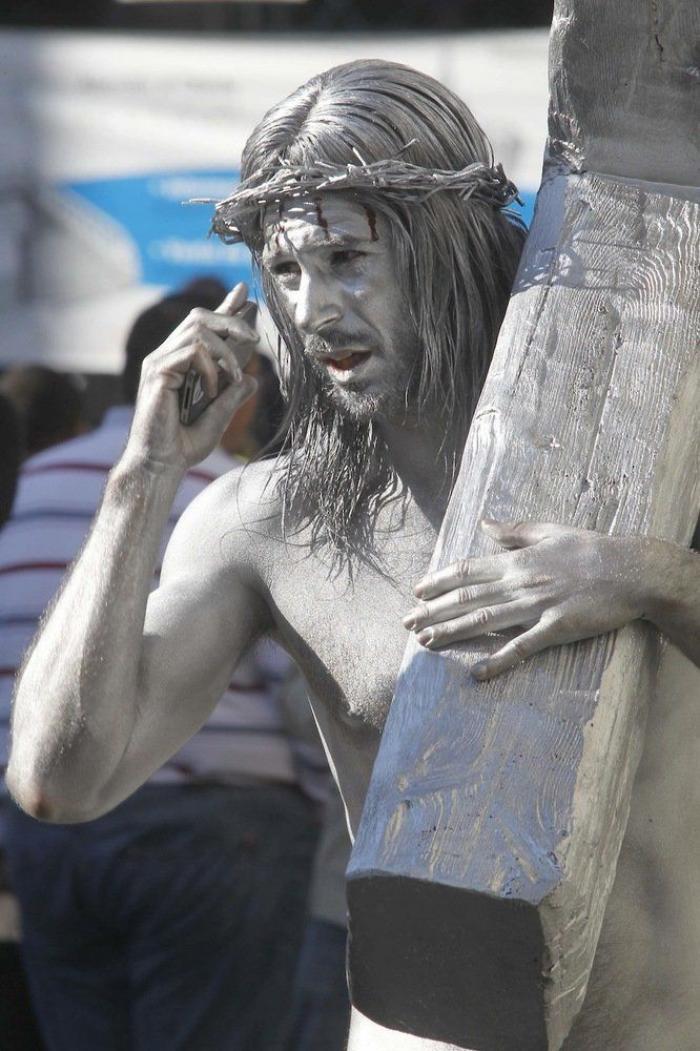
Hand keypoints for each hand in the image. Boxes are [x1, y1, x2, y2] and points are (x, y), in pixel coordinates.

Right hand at [126, 282, 259, 472]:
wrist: (163, 464)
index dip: (225, 308)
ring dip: (225, 350)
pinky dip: (210, 367)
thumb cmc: (184, 446)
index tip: (244, 294)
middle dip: (232, 321)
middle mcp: (167, 357)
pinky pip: (192, 351)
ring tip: (233, 376)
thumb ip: (232, 395)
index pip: (203, 327)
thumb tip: (252, 379)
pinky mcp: (157, 371)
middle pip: (200, 317)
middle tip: (255, 339)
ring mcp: (160, 362)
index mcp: (180, 364)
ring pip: (198, 328)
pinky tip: (211, 390)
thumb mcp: (218, 418)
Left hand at [403, 519, 659, 679]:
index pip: (468, 570)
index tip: (417, 592)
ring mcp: (538, 605)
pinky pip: (523, 647)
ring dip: (453, 632)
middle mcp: (521, 582)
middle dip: (434, 611)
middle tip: (407, 623)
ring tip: (426, 643)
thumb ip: (514, 532)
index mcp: (517, 560)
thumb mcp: (550, 530)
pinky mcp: (558, 628)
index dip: (439, 582)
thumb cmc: (592, 549)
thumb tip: (484, 524)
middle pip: (468, 597)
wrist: (632, 570)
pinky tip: (478, 673)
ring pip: (486, 621)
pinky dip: (499, 660)